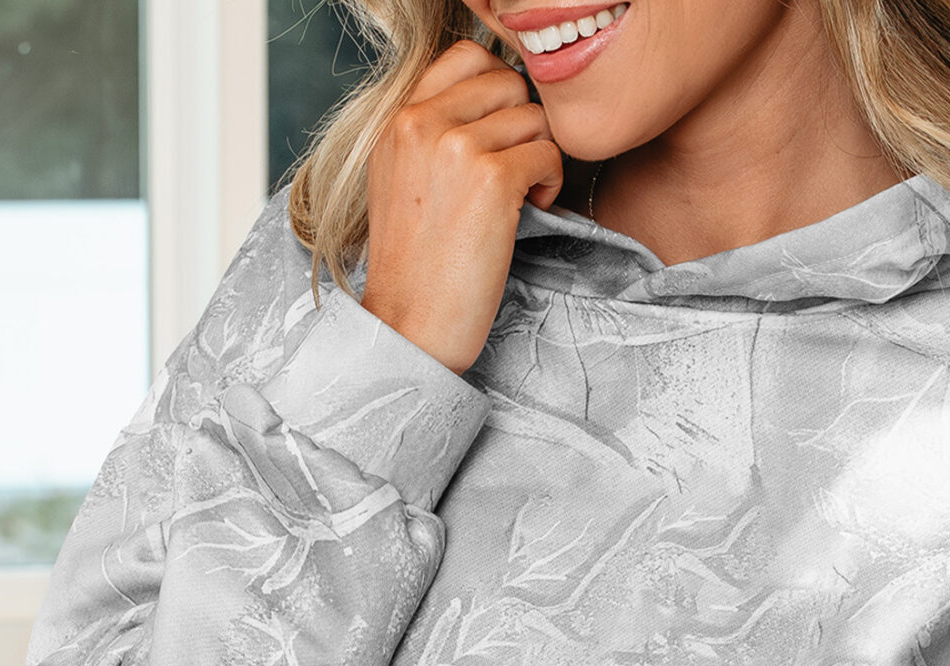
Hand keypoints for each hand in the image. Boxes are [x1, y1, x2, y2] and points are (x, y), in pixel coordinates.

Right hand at [361, 38, 562, 372]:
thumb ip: (431, 135)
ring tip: (523, 195)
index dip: (499, 89)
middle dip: (524, 122)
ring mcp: (456, 148)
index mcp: (398, 120)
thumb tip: (487, 107)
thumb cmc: (413, 269)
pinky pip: (548, 154)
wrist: (408, 326)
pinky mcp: (491, 181)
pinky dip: (551, 182)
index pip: (466, 56)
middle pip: (506, 81)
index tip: (502, 132)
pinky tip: (532, 209)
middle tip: (518, 167)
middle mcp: (422, 123)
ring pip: (533, 118)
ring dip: (540, 155)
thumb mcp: (400, 183)